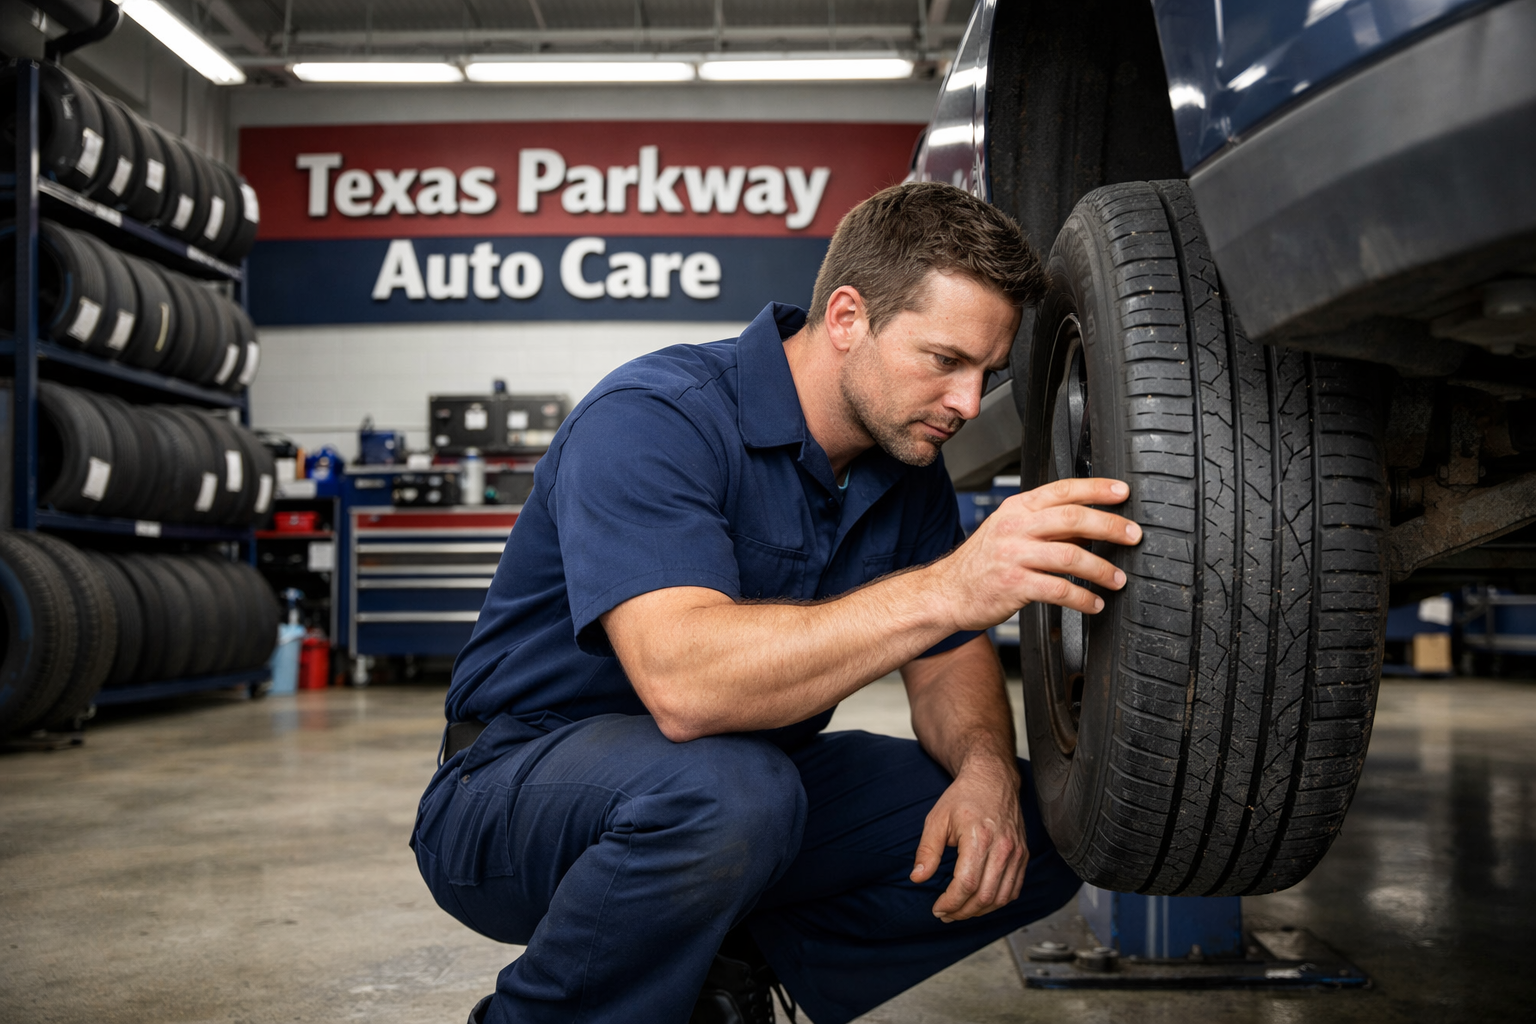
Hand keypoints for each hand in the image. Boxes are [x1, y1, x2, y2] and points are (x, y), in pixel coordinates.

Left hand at [910, 757, 1027, 922]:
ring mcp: (1016, 852)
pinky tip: (981, 902)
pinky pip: (1014, 889)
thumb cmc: (963, 797)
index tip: (938, 908)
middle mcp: (1002, 847)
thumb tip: (917, 878)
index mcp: (979, 837)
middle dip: (963, 912)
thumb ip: (927, 851)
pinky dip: (998, 902)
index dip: (951, 902)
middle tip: (946, 914)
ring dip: (980, 911)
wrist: (992, 778)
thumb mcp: (937, 819)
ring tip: (960, 911)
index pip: (966, 883)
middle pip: (985, 896)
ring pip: (1002, 897)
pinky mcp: (1023, 855)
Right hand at [939, 477, 1140, 629]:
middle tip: (1132, 535)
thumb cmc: (982, 563)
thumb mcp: (1009, 532)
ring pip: (1069, 555)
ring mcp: (1013, 555)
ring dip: (1101, 568)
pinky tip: (1093, 603)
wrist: (947, 592)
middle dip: (1109, 525)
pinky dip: (1082, 597)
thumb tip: (1092, 526)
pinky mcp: (1014, 585)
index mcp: (1017, 508)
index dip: (1096, 488)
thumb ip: (1047, 526)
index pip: (1062, 490)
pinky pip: (1058, 589)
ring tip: (1117, 579)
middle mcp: (1015, 527)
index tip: (1122, 492)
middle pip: (1071, 517)